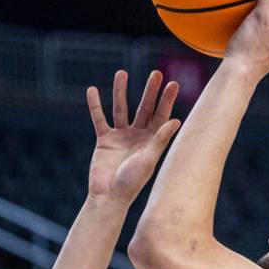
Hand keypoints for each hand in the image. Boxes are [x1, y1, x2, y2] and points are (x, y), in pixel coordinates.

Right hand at [86, 69, 181, 206]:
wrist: (109, 196)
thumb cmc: (132, 182)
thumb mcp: (148, 160)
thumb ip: (160, 140)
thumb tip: (176, 121)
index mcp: (152, 140)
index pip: (161, 115)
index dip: (167, 100)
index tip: (173, 83)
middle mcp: (138, 135)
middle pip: (144, 108)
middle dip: (150, 91)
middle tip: (156, 73)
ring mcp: (120, 136)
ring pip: (121, 108)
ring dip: (121, 91)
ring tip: (121, 73)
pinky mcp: (104, 139)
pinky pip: (99, 118)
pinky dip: (95, 105)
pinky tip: (92, 90)